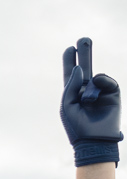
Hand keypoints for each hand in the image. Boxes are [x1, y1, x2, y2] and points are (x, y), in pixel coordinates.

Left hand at [61, 37, 120, 166]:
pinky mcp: (113, 93)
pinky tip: (96, 96)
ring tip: (87, 102)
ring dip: (90, 86)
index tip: (69, 49)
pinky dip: (101, 84)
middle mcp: (86, 90)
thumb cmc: (77, 126)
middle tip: (84, 39)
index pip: (70, 74)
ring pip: (96, 75)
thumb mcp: (67, 105)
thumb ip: (71, 85)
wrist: (94, 139)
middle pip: (85, 67)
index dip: (70, 61)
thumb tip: (79, 67)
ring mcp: (100, 91)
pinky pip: (106, 80)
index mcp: (72, 94)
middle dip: (85, 53)